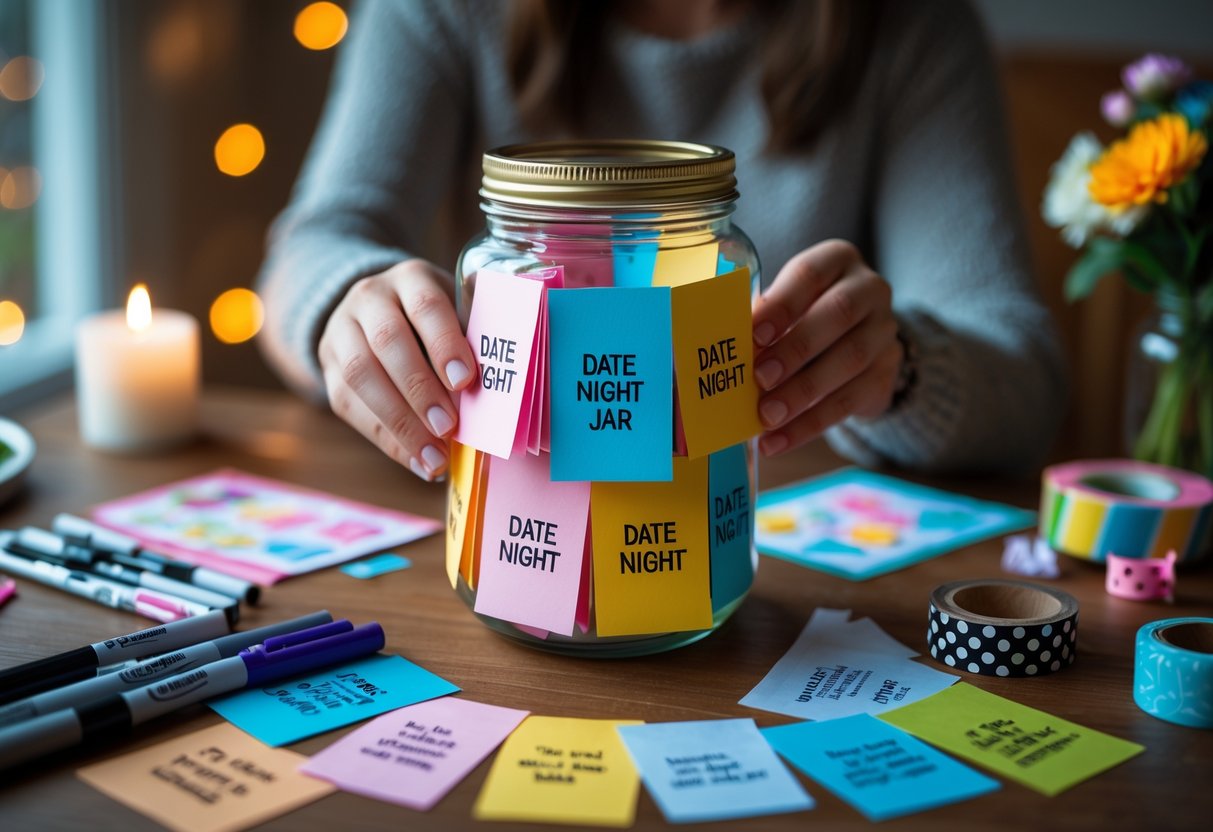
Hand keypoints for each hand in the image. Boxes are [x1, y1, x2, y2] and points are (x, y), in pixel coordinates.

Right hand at [318, 259, 476, 479]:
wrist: (375, 312)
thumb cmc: (435, 319)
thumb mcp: (457, 310)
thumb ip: (475, 336)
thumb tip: (504, 384)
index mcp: (410, 278)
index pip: (425, 305)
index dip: (445, 343)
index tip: (466, 380)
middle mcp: (369, 298)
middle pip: (388, 341)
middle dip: (419, 388)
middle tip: (448, 426)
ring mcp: (341, 331)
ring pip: (361, 375)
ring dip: (400, 422)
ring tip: (434, 456)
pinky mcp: (328, 368)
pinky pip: (348, 405)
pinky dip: (386, 439)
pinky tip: (416, 461)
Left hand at [751, 239, 900, 455]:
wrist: (858, 343)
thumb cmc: (805, 316)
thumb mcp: (786, 306)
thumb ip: (762, 319)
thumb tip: (723, 345)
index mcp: (836, 261)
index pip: (810, 275)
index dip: (782, 304)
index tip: (755, 332)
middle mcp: (870, 289)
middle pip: (838, 314)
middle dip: (796, 348)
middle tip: (760, 378)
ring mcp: (884, 331)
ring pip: (850, 360)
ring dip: (803, 392)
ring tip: (766, 416)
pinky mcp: (887, 372)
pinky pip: (850, 401)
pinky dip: (810, 425)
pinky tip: (779, 440)